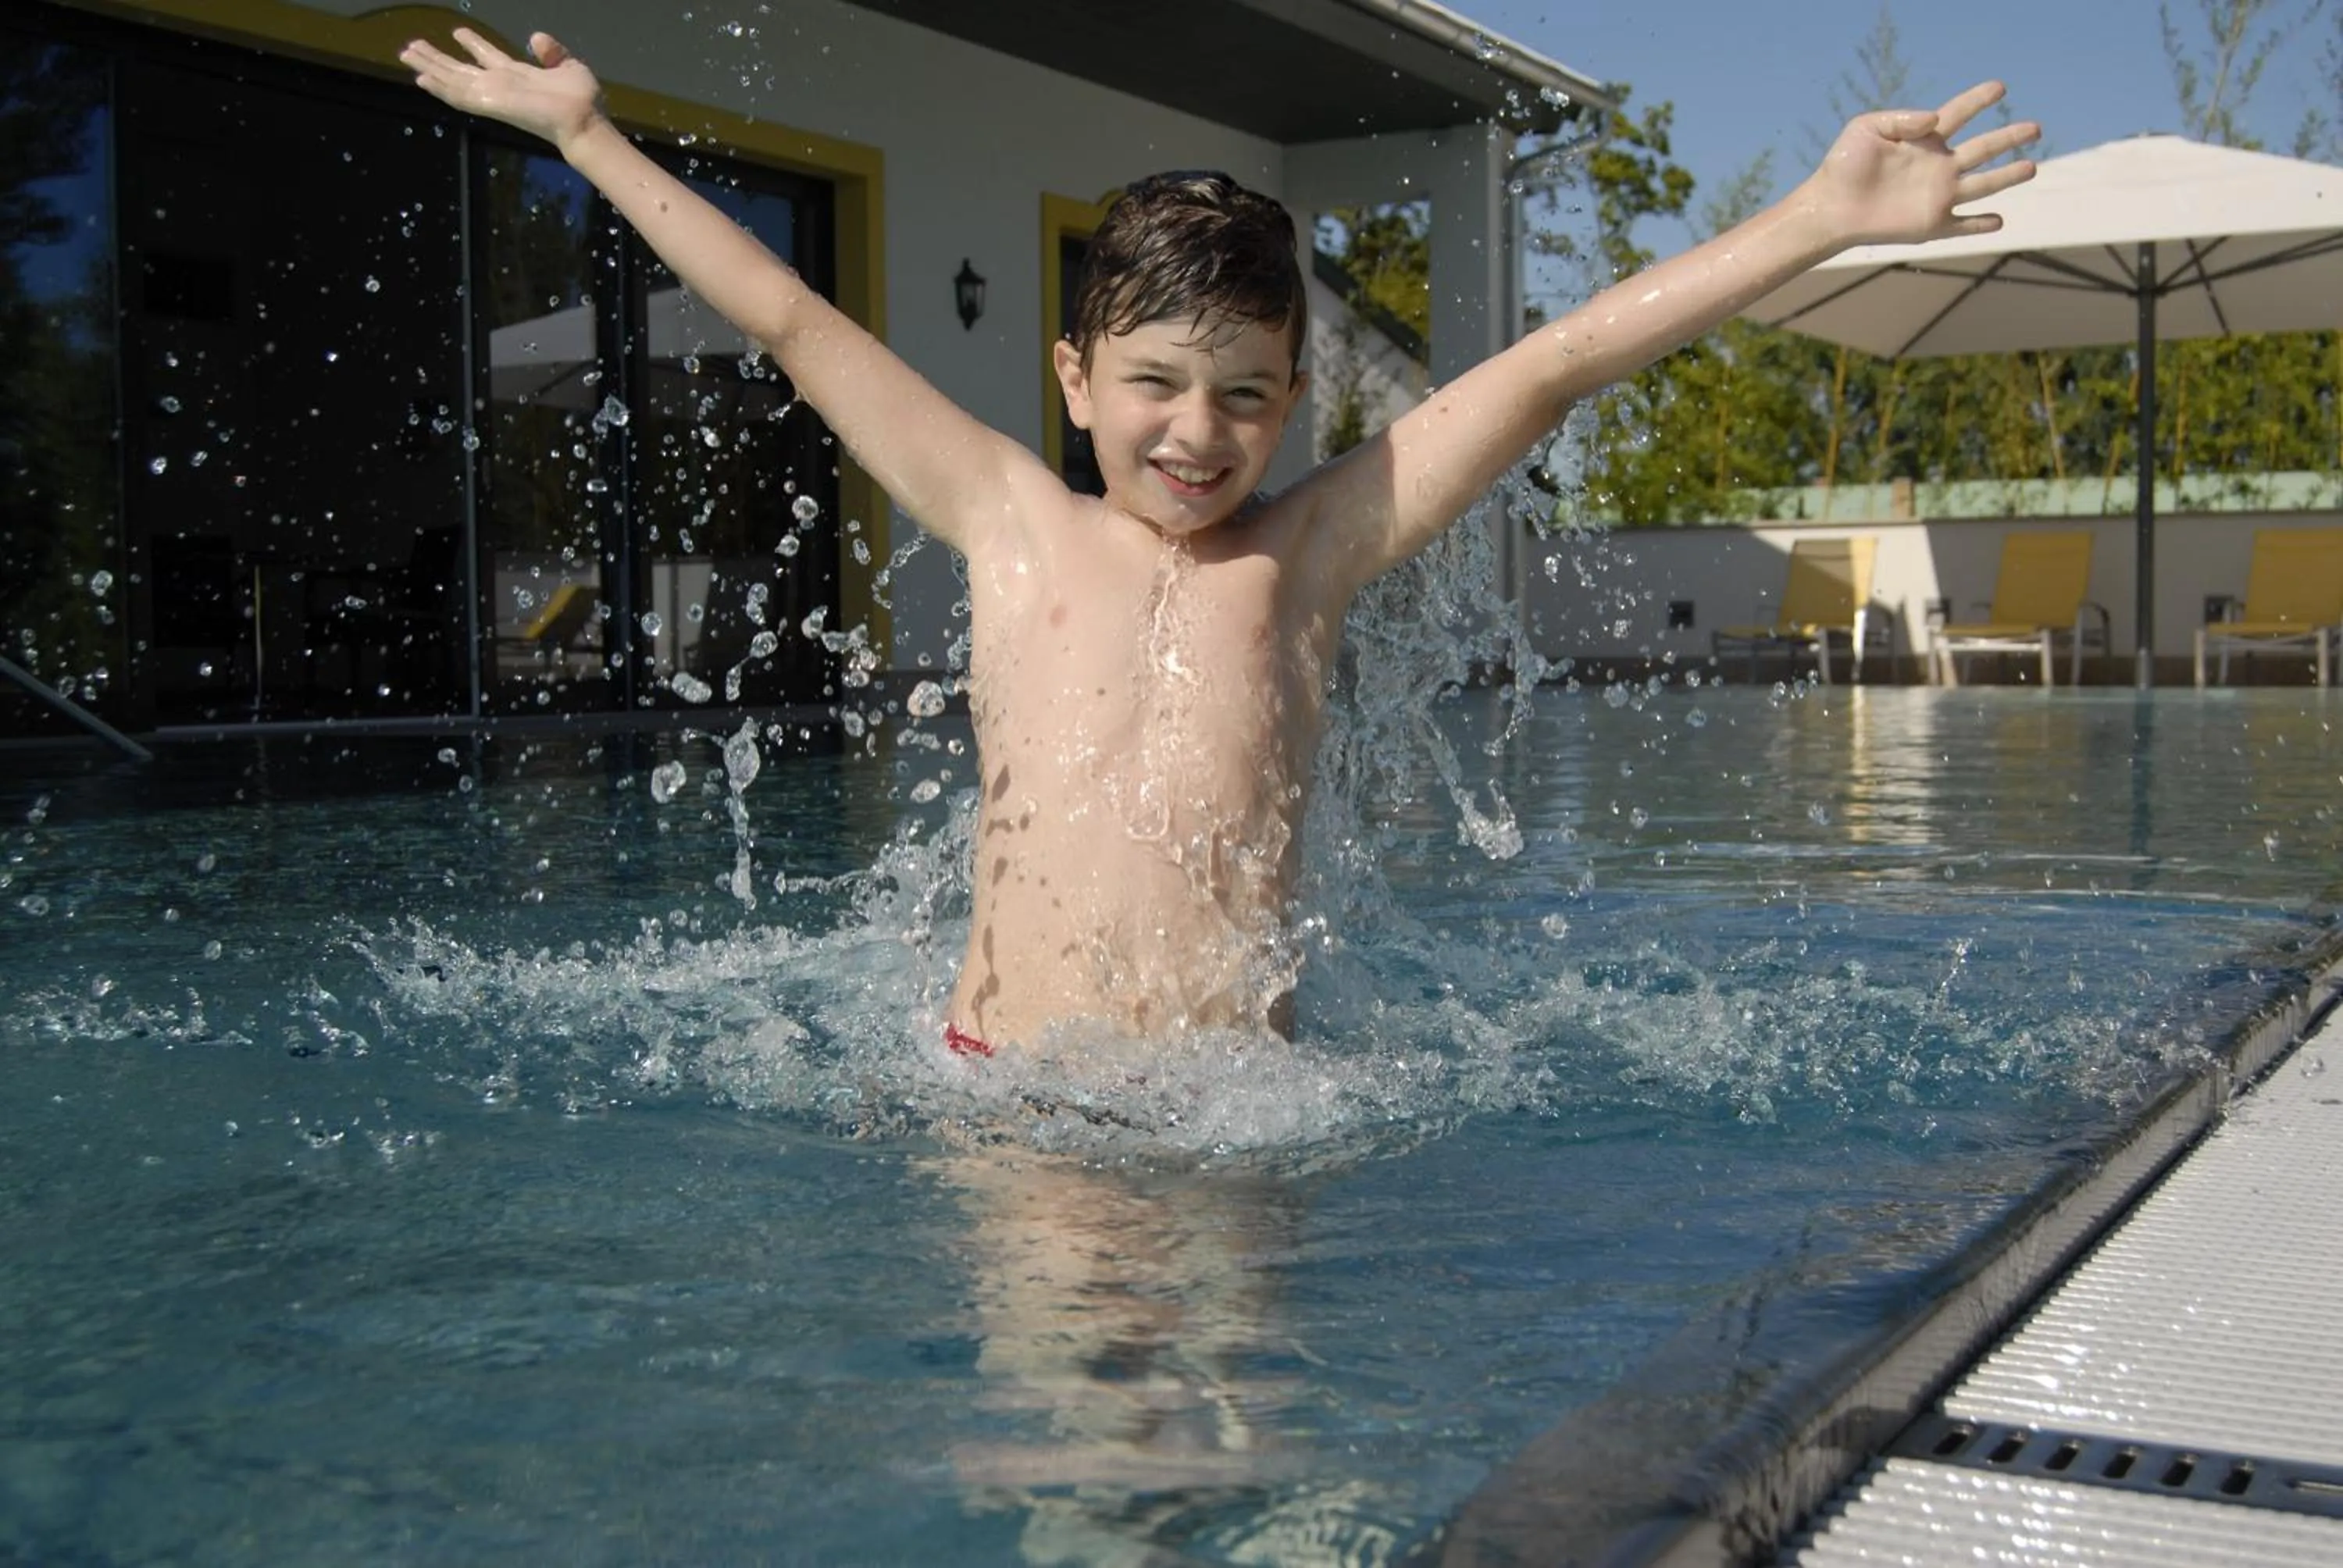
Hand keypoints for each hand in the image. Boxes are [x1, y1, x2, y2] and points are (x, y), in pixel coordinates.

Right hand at [400, 28, 603, 149]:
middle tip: (413, 46)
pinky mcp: (489, 104)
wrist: (583, 119)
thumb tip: (535, 37)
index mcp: (518, 76)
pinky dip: (439, 87)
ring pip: (452, 80)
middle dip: (437, 59)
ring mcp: (492, 95)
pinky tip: (421, 78)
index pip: (488, 57)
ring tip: (407, 54)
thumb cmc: (581, 99)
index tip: (458, 32)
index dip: (473, 45)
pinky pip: (458, 95)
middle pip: (461, 70)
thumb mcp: (568, 66)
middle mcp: (500, 86)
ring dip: (429, 68)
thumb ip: (552, 52)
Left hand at [1806, 81, 2038, 247]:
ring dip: (2008, 176)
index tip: (1999, 87)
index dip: (1979, 100)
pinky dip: (1981, 224)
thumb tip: (1936, 120)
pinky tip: (1999, 220)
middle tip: (2035, 127)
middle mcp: (1938, 166)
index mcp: (1925, 140)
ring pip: (1984, 185)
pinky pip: (1964, 224)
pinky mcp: (1932, 224)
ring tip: (2031, 168)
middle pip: (1984, 149)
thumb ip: (1903, 118)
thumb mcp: (1867, 128)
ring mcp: (1938, 195)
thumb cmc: (1844, 164)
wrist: (1830, 207)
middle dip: (2010, 137)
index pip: (1960, 114)